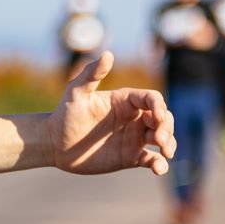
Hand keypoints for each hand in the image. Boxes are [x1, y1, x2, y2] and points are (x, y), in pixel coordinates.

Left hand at [49, 51, 175, 175]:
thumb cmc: (64, 115)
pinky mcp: (131, 156)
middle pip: (163, 118)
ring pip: (163, 138)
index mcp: (126, 101)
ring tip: (166, 152)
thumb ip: (91, 74)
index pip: (152, 99)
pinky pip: (152, 159)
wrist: (55, 144)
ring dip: (170, 144)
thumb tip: (108, 54)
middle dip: (167, 127)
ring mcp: (134, 137)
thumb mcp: (76, 93)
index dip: (158, 107)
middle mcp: (134, 118)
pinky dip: (159, 164)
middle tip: (159, 139)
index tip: (157, 117)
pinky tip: (158, 169)